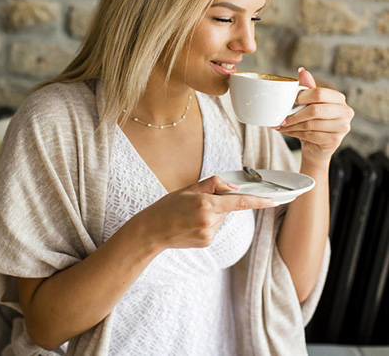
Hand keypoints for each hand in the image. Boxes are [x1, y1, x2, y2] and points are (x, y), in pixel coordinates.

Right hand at [140, 176, 276, 248]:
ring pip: (221, 219)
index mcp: (206, 204)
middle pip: (227, 208)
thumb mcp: (188, 189)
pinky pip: (215, 229)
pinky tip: (191, 225)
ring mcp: (209, 234)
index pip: (239, 202)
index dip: (259, 201)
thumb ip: (213, 185)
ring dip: (212, 214)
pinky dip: (207, 224)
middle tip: (196, 204)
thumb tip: (233, 188)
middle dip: (218, 203)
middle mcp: (210, 220)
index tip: (274, 201)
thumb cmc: (167, 207)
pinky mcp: (207, 242)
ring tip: (190, 216)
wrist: (152, 231)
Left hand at [274, 68, 353, 166]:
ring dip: (292, 125)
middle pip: (314, 110)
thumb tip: (302, 70)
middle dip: (294, 115)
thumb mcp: (310, 103)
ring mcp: (343, 127)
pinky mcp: (335, 140)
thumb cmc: (313, 121)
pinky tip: (288, 132)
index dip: (301, 97)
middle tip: (281, 118)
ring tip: (281, 125)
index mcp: (339, 98)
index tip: (289, 103)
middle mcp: (346, 111)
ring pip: (310, 124)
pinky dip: (295, 133)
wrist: (317, 146)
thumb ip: (308, 88)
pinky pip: (310, 135)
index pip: (319, 93)